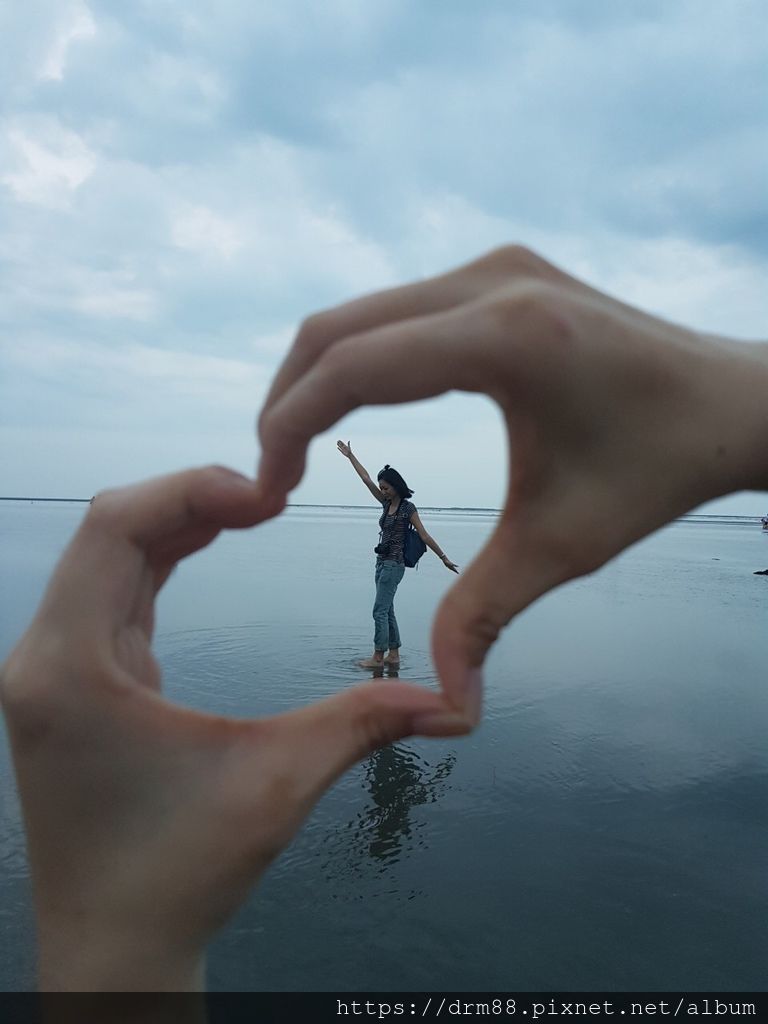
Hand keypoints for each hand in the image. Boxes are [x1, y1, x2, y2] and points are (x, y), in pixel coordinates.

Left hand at [0, 467, 468, 990]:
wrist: (116, 947)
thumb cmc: (181, 872)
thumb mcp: (279, 783)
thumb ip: (363, 725)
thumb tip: (452, 701)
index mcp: (71, 666)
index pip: (113, 527)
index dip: (189, 490)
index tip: (265, 498)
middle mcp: (45, 657)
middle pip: (110, 533)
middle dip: (191, 501)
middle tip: (268, 498)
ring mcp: (53, 671)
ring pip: (109, 560)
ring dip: (177, 527)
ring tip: (248, 511)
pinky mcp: (73, 685)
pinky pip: (112, 595)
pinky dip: (162, 563)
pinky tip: (205, 549)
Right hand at [256, 245, 767, 719]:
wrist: (734, 403)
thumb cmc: (659, 472)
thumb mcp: (563, 546)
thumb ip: (484, 617)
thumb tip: (448, 711)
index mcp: (505, 338)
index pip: (352, 367)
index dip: (289, 426)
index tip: (266, 488)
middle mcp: (491, 280)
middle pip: (336, 328)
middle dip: (286, 401)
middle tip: (270, 474)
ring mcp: (495, 266)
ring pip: (361, 313)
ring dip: (317, 377)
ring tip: (300, 448)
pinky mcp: (500, 271)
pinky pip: (399, 310)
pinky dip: (359, 357)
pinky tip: (355, 408)